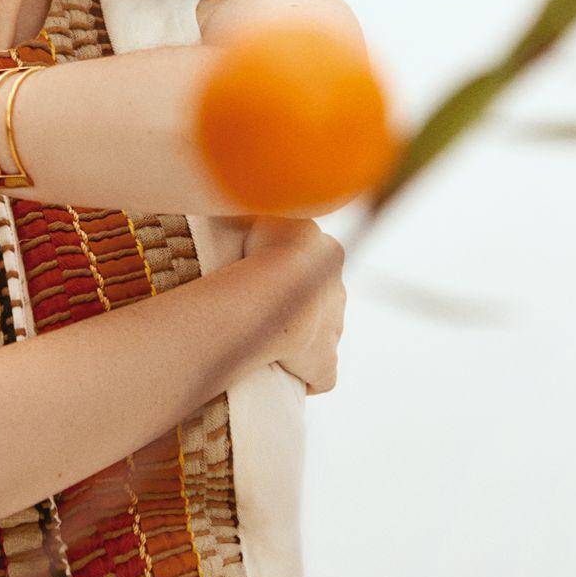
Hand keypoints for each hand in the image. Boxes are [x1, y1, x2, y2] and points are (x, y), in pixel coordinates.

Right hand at [240, 216, 345, 394]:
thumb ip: (256, 211)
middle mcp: (338, 292)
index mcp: (329, 255)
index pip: (311, 264)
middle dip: (297, 307)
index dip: (287, 273)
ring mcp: (334, 330)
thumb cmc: (260, 245)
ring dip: (299, 340)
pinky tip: (281, 375)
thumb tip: (237, 199)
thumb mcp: (257, 211)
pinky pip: (320, 375)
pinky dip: (306, 377)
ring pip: (321, 336)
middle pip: (319, 301)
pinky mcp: (326, 364)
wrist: (276, 285)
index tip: (263, 279)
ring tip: (264, 343)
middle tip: (261, 311)